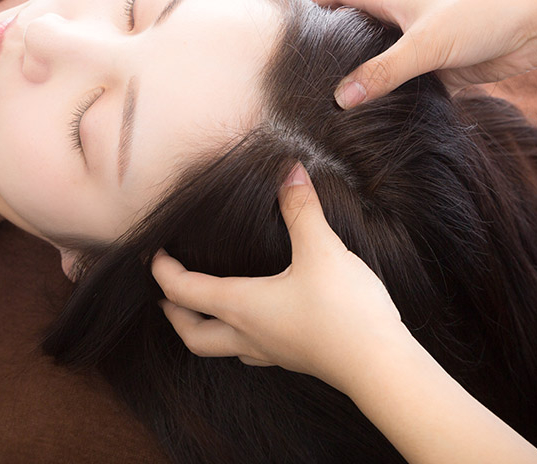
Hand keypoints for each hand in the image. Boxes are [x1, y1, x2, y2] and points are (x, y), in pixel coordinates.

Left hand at [151, 163, 404, 393]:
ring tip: (205, 308)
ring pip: (220, 347)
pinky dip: (239, 336)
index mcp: (242, 306)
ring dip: (204, 328)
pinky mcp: (294, 359)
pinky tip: (257, 323)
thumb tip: (290, 170)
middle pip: (193, 334)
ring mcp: (271, 352)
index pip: (184, 291)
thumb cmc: (345, 310)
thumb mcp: (321, 250)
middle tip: (165, 294)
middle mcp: (248, 334)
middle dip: (173, 314)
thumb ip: (302, 208)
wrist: (381, 366)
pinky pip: (252, 351)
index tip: (154, 254)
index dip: (163, 272)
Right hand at [305, 0, 536, 107]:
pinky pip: (399, 84)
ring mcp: (415, 46)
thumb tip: (340, 100)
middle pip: (352, 29)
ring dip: (355, 77)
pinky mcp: (433, 70)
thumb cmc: (479, 14)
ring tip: (322, 100)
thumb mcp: (424, 43)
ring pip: (374, 61)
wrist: (534, 26)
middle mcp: (398, 21)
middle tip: (297, 68)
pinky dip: (383, 97)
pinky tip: (367, 117)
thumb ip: (382, 72)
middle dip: (326, 44)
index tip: (282, 15)